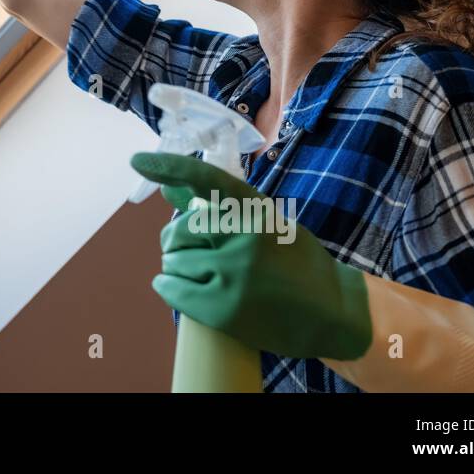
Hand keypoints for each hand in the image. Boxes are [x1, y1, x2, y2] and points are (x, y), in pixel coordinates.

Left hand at [130, 151, 371, 360]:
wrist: (334, 313)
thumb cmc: (296, 263)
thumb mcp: (265, 224)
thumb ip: (219, 207)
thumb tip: (168, 188)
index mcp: (256, 211)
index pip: (205, 179)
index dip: (169, 166)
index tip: (138, 160)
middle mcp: (243, 238)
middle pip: (179, 231)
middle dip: (177, 241)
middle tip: (191, 250)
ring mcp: (233, 275)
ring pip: (173, 261)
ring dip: (176, 266)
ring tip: (198, 273)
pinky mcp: (223, 310)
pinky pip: (172, 289)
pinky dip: (167, 286)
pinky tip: (174, 285)